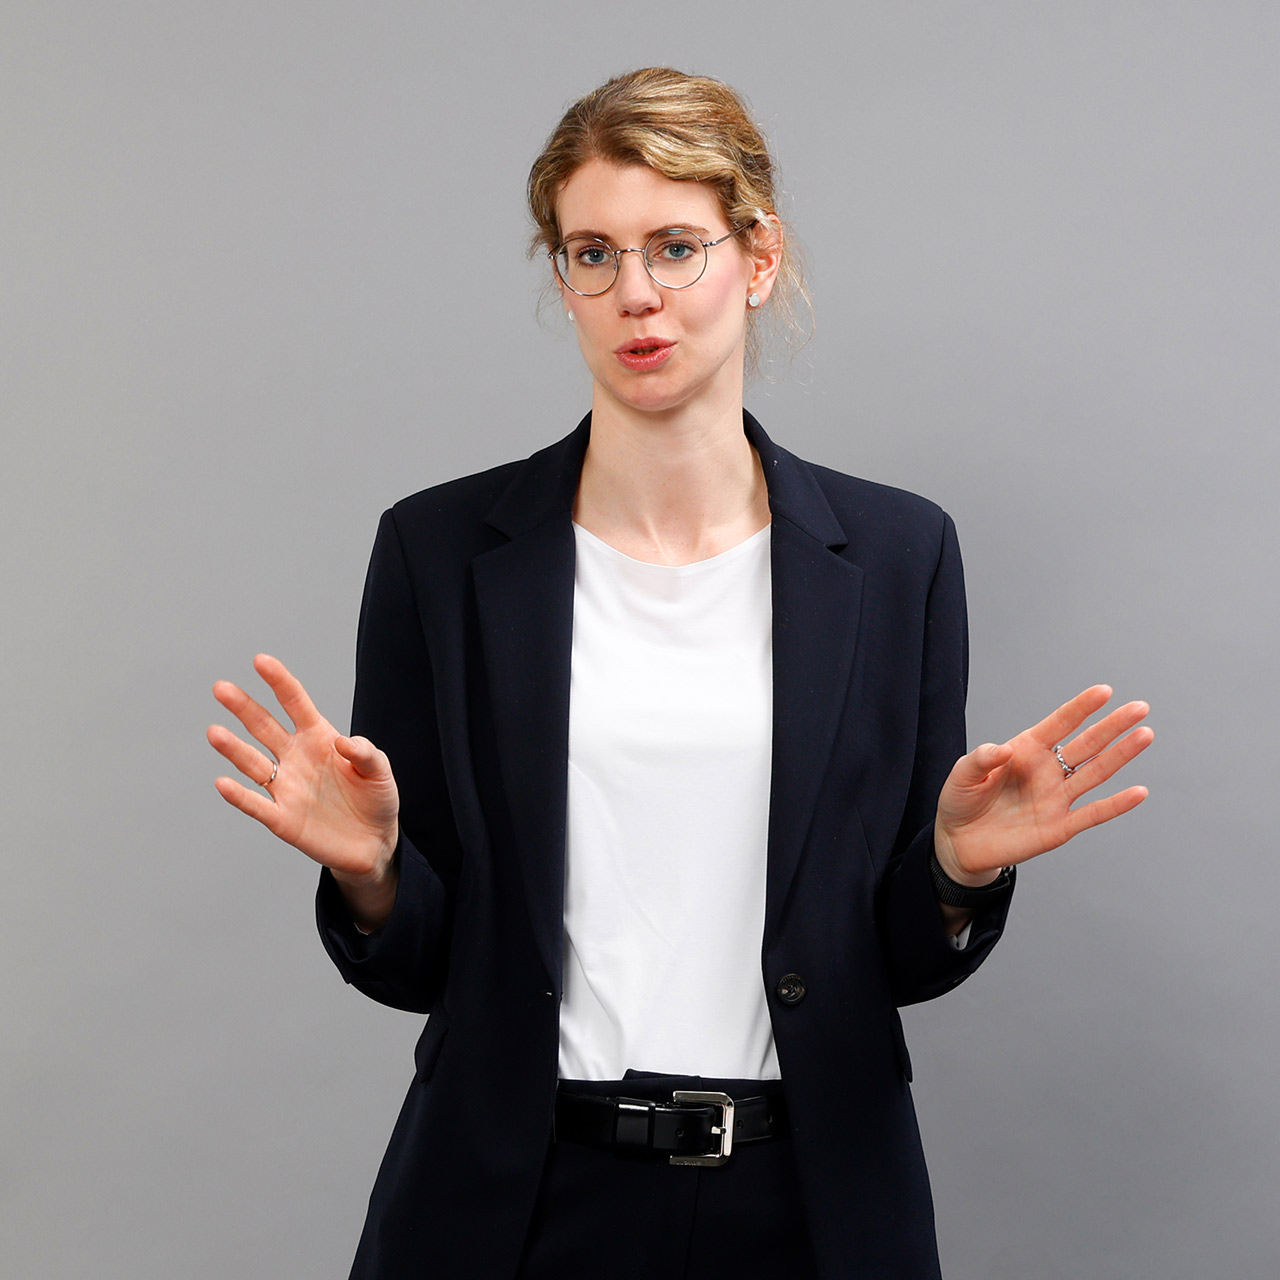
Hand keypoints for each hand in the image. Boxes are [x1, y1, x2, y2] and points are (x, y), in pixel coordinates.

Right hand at [207, 654, 398, 886]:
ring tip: (214, 732)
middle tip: (221, 688)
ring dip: (233, 749)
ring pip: (253, 764)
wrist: (373, 843)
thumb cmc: (376, 799)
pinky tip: (223, 783)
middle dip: (244, 707)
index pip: (295, 704)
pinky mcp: (282, 819)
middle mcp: (296, 758)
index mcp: (319, 739)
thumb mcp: (380, 771)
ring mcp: (286, 788)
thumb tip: (341, 741)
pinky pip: (256, 805)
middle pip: (265, 727)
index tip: (260, 661)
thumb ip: (365, 753)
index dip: (279, 682)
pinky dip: (239, 796)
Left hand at [934, 685, 1151, 884]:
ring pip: (1095, 773)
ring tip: (1145, 735)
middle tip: (1140, 708)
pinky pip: (1092, 814)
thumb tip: (1003, 749)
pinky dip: (1116, 804)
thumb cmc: (962, 801)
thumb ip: (980, 759)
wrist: (960, 842)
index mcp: (1026, 751)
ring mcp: (1056, 798)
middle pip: (1086, 744)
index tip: (1104, 691)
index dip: (1080, 708)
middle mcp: (1047, 771)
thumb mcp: (962, 775)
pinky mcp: (1059, 827)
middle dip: (1113, 726)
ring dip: (1121, 755)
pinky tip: (1139, 792)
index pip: (1058, 724)